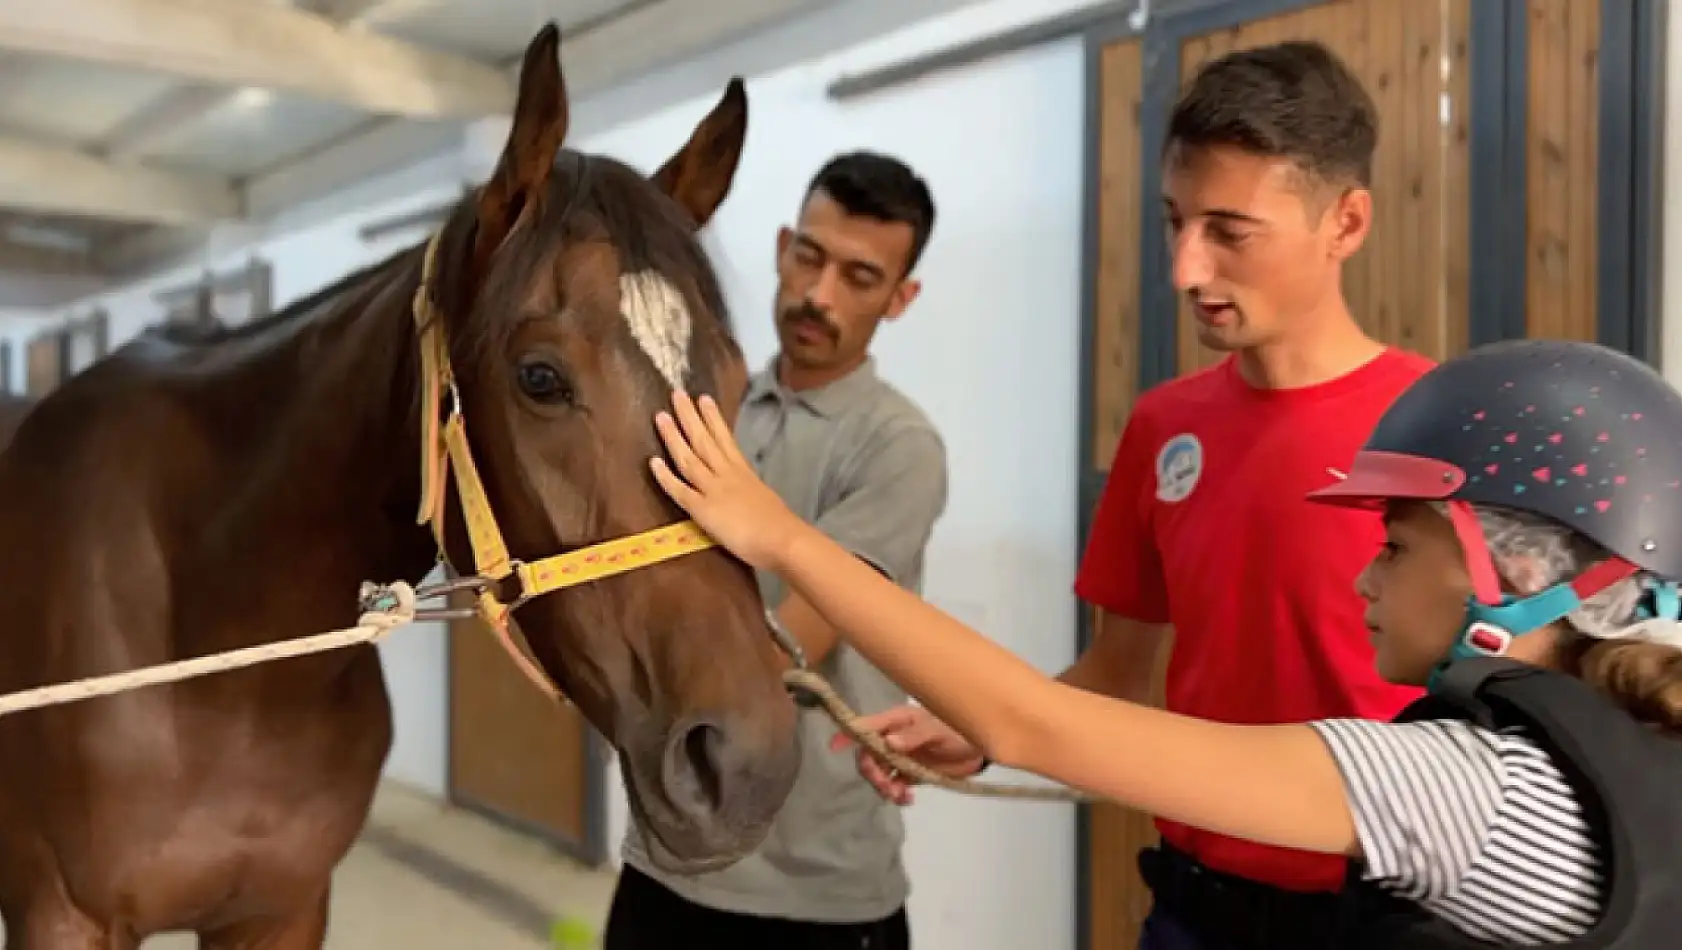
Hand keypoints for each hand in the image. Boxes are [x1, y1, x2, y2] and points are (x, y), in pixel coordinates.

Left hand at [649, 390, 805, 570]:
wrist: (782, 539)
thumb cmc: (780, 525)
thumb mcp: (765, 498)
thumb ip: (751, 491)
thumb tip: (748, 492)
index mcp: (743, 472)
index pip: (725, 438)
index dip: (713, 418)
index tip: (703, 398)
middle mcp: (727, 474)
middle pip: (704, 440)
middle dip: (689, 416)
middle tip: (677, 393)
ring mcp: (713, 490)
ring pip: (689, 458)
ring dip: (674, 436)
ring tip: (661, 415)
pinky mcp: (703, 509)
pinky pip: (679, 490)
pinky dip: (665, 476)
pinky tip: (653, 461)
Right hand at [830, 705, 985, 804]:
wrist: (980, 750)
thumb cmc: (959, 731)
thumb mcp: (940, 732)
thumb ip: (915, 736)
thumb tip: (888, 743)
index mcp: (898, 721)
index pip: (867, 726)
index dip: (849, 734)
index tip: (835, 747)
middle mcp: (894, 737)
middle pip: (868, 754)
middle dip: (872, 772)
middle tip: (887, 786)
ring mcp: (901, 756)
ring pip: (879, 772)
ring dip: (884, 786)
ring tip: (901, 795)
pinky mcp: (911, 772)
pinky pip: (894, 784)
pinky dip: (897, 794)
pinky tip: (908, 799)